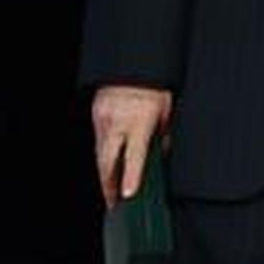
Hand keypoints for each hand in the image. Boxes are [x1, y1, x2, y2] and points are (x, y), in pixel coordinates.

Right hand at [91, 85, 171, 206]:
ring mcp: (104, 119)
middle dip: (109, 186)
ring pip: (100, 154)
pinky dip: (103, 154)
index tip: (128, 196)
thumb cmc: (154, 83)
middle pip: (108, 163)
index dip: (131, 178)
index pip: (134, 156)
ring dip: (104, 173)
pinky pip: (98, 140)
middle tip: (114, 203)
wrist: (134, 60)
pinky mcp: (96, 114)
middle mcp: (118, 122)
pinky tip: (108, 164)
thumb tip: (162, 152)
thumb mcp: (168, 108)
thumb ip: (163, 132)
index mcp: (140, 120)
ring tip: (110, 190)